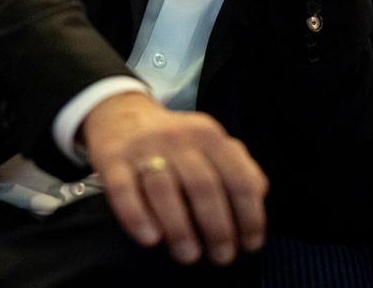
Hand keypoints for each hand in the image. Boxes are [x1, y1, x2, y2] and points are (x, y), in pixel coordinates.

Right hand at [80, 92, 267, 266]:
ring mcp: (143, 148)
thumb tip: (259, 196)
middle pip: (203, 185)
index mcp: (208, 135)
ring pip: (164, 189)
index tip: (249, 245)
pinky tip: (151, 239)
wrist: (121, 115)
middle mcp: (177, 137)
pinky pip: (123, 190)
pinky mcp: (112, 159)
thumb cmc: (174, 142)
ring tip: (189, 255)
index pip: (238, 177)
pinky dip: (137, 217)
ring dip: (180, 228)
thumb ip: (239, 165)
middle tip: (221, 257)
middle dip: (217, 228)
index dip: (249, 215)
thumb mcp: (210, 142)